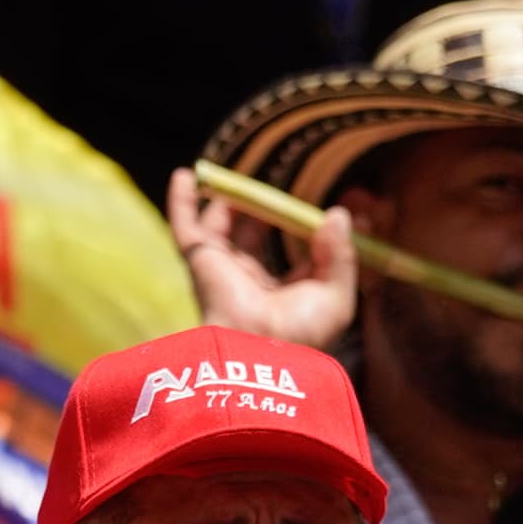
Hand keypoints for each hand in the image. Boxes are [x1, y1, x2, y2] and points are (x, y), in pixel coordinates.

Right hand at [166, 168, 357, 348]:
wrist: (260, 348)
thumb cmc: (301, 331)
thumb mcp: (335, 295)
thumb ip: (340, 254)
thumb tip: (338, 215)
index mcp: (281, 294)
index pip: (297, 256)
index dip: (312, 232)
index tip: (336, 209)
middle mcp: (249, 281)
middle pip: (254, 237)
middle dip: (266, 211)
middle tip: (281, 189)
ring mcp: (221, 269)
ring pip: (220, 228)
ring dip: (228, 203)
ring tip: (237, 181)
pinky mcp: (199, 260)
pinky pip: (185, 225)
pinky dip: (182, 201)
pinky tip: (186, 175)